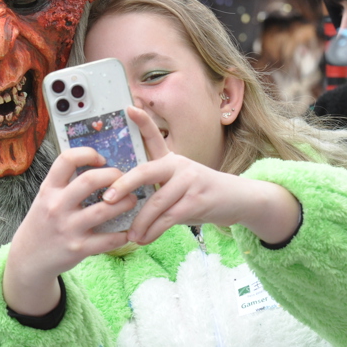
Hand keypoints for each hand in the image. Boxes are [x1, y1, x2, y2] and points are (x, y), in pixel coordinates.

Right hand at [2, 147, 137, 315]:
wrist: (29, 258)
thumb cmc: (43, 222)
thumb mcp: (46, 198)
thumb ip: (65, 184)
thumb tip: (100, 167)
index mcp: (49, 189)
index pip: (67, 159)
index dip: (88, 154)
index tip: (101, 160)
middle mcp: (57, 206)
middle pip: (90, 180)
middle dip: (114, 176)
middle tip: (124, 179)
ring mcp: (68, 228)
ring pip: (105, 209)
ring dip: (126, 202)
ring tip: (132, 200)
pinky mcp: (78, 248)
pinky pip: (109, 240)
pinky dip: (123, 235)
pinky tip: (127, 231)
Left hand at [102, 107, 300, 245]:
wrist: (240, 200)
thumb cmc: (202, 194)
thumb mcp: (181, 184)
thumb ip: (158, 188)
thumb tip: (125, 204)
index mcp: (172, 160)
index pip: (155, 138)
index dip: (143, 122)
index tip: (129, 107)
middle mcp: (179, 166)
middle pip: (146, 172)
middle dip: (124, 185)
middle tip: (106, 199)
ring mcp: (189, 182)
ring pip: (155, 203)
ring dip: (140, 223)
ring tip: (130, 235)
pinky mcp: (196, 201)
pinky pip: (168, 218)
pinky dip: (153, 231)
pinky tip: (144, 239)